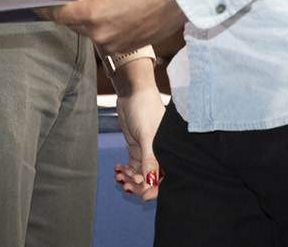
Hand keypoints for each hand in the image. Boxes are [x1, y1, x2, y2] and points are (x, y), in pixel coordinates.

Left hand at [43, 0, 184, 53]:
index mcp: (90, 13)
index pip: (59, 15)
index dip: (46, 11)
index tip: (35, 9)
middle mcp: (98, 33)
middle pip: (74, 24)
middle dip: (72, 12)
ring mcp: (111, 45)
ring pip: (90, 33)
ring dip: (90, 20)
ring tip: (103, 4)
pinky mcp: (123, 49)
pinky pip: (105, 39)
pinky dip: (104, 29)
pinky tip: (116, 15)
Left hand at [113, 61, 164, 200]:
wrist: (132, 92)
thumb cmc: (145, 109)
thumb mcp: (148, 136)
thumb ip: (150, 160)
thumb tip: (151, 182)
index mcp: (169, 152)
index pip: (165, 178)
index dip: (155, 189)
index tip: (143, 196)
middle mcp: (160, 154)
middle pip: (152, 179)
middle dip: (139, 184)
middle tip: (126, 185)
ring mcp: (148, 152)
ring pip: (141, 174)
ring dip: (130, 178)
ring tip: (119, 176)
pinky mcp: (137, 148)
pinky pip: (133, 166)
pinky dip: (125, 170)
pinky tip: (118, 169)